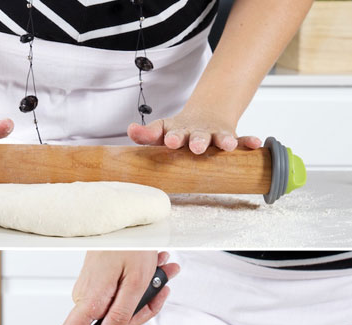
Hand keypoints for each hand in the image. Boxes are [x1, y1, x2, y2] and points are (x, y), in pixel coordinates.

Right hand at [60, 251, 179, 324]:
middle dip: (139, 311)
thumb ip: (121, 315)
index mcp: (90, 300)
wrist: (125, 222)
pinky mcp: (99, 280)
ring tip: (162, 275)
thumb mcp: (134, 283)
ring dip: (145, 295)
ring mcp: (92, 288)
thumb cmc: (130, 245)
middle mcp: (86, 295)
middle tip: (158, 293)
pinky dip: (138, 285)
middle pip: (108, 324)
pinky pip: (119, 294)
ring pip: (118, 308)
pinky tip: (154, 272)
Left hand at [127, 107, 260, 154]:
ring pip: (219, 137)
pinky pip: (241, 138)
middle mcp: (195, 132)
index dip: (169, 136)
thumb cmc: (178, 132)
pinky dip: (247, 141)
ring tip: (228, 145)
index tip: (169, 141)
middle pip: (196, 136)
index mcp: (175, 130)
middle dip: (196, 141)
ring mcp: (213, 134)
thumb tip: (130, 130)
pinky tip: (256, 144)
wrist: (205, 116)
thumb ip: (145, 134)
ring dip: (224, 140)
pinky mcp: (229, 136)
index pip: (169, 132)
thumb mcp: (160, 131)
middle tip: (195, 147)